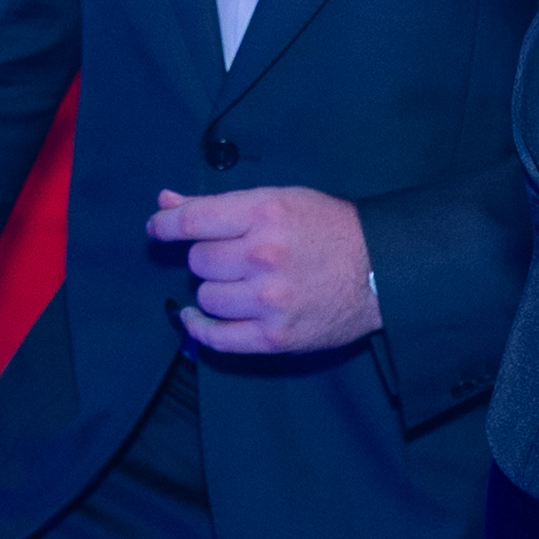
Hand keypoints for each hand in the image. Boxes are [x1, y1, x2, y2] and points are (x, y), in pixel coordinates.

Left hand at [148, 186, 379, 354]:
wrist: (381, 270)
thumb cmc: (330, 228)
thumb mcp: (280, 201)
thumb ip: (220, 205)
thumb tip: (164, 202)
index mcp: (265, 214)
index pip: (192, 221)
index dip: (165, 224)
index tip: (157, 227)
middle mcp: (263, 256)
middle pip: (199, 261)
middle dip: (209, 257)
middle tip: (233, 256)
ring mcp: (269, 300)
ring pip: (206, 297)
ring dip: (214, 289)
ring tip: (238, 283)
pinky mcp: (275, 336)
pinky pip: (216, 338)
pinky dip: (200, 328)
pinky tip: (197, 317)